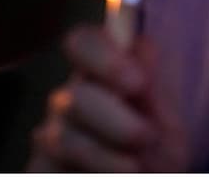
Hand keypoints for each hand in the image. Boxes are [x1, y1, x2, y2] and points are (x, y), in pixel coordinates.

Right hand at [27, 25, 184, 171]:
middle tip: (146, 140)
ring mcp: (49, 142)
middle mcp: (69, 105)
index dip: (103, 56)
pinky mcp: (39, 171)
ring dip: (105, 159)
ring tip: (135, 172)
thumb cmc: (156, 168)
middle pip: (72, 94)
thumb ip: (156, 93)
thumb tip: (140, 45)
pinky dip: (85, 175)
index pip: (82, 43)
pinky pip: (45, 170)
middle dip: (114, 119)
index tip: (136, 83)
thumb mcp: (169, 134)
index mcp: (101, 81)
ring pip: (61, 138)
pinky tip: (101, 177)